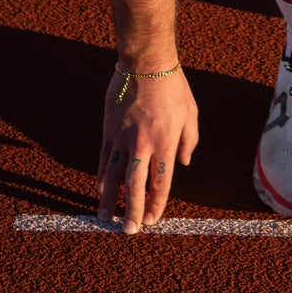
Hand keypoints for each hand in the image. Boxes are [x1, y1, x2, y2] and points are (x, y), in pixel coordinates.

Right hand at [97, 67, 198, 233]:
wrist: (146, 62)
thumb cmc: (173, 87)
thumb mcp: (191, 114)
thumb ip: (189, 142)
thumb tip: (182, 164)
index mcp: (166, 141)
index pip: (161, 182)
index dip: (155, 204)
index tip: (152, 220)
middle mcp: (143, 144)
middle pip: (135, 185)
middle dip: (132, 210)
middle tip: (129, 230)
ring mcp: (123, 137)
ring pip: (114, 176)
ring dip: (109, 200)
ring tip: (106, 218)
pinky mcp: (109, 129)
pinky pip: (104, 158)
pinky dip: (102, 176)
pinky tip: (100, 190)